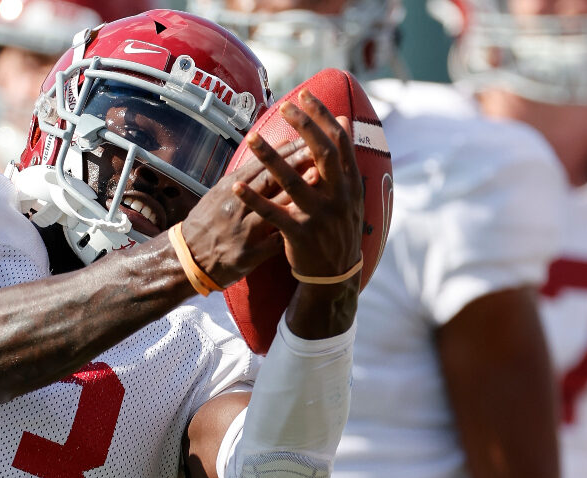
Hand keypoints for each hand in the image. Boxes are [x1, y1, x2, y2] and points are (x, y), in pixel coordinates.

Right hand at [180, 137, 316, 286]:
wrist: (189, 259)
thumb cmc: (210, 221)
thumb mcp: (222, 193)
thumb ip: (250, 173)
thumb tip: (274, 147)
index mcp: (228, 189)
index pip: (260, 164)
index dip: (284, 151)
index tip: (306, 138)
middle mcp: (234, 207)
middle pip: (268, 181)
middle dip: (294, 164)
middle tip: (317, 150)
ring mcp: (242, 231)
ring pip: (272, 208)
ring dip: (296, 192)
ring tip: (318, 178)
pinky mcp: (248, 255)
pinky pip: (274, 242)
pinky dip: (291, 230)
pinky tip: (310, 222)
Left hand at [231, 90, 363, 282]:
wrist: (335, 274)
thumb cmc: (336, 227)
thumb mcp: (349, 193)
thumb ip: (344, 159)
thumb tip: (345, 120)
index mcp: (350, 184)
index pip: (339, 141)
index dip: (323, 116)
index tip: (305, 94)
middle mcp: (339, 197)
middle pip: (322, 154)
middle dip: (304, 127)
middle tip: (285, 105)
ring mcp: (320, 216)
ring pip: (293, 182)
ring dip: (270, 158)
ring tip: (251, 138)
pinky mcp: (301, 235)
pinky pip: (273, 214)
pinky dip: (254, 199)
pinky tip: (236, 186)